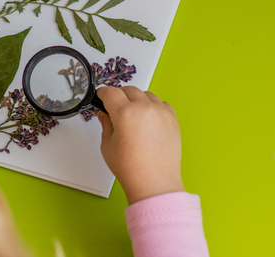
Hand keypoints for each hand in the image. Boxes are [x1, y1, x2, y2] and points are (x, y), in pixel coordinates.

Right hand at [97, 86, 183, 204]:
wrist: (154, 183)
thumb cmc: (131, 168)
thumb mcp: (108, 145)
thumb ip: (106, 124)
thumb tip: (106, 115)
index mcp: (125, 113)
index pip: (111, 92)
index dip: (103, 93)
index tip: (101, 96)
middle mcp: (144, 108)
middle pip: (129, 90)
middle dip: (119, 96)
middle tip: (115, 107)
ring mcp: (161, 113)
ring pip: (146, 94)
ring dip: (137, 99)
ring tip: (133, 114)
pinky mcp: (172, 120)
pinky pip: (161, 104)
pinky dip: (153, 106)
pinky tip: (147, 118)